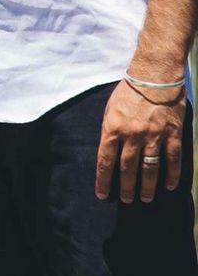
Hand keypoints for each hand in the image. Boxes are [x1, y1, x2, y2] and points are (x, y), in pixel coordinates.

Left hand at [94, 79, 186, 202]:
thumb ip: (110, 129)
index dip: (103, 180)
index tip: (102, 195)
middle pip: (127, 168)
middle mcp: (132, 135)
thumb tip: (109, 150)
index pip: (105, 161)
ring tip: (146, 198)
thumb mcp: (110, 108)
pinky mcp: (172, 133)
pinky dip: (171, 174)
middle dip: (126, 187)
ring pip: (149, 168)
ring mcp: (153, 135)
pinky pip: (172, 159)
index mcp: (113, 128)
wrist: (154, 75)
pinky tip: (169, 186)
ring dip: (147, 186)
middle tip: (127, 200)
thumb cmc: (129, 90)